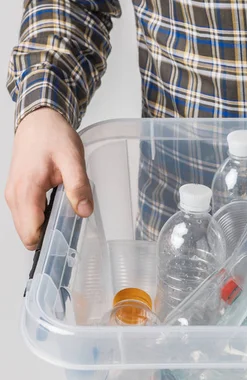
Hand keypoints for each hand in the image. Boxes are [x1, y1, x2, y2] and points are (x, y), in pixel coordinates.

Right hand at [5, 108, 92, 249]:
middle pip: (28, 234)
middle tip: (72, 228)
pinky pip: (28, 215)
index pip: (31, 233)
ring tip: (67, 216)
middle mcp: (14, 196)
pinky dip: (42, 217)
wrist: (39, 121)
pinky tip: (59, 208)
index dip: (49, 241)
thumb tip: (84, 211)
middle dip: (49, 237)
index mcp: (26, 191)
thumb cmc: (53, 137)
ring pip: (27, 226)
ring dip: (46, 227)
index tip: (69, 239)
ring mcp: (14, 195)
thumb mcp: (72, 160)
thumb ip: (78, 186)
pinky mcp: (17, 192)